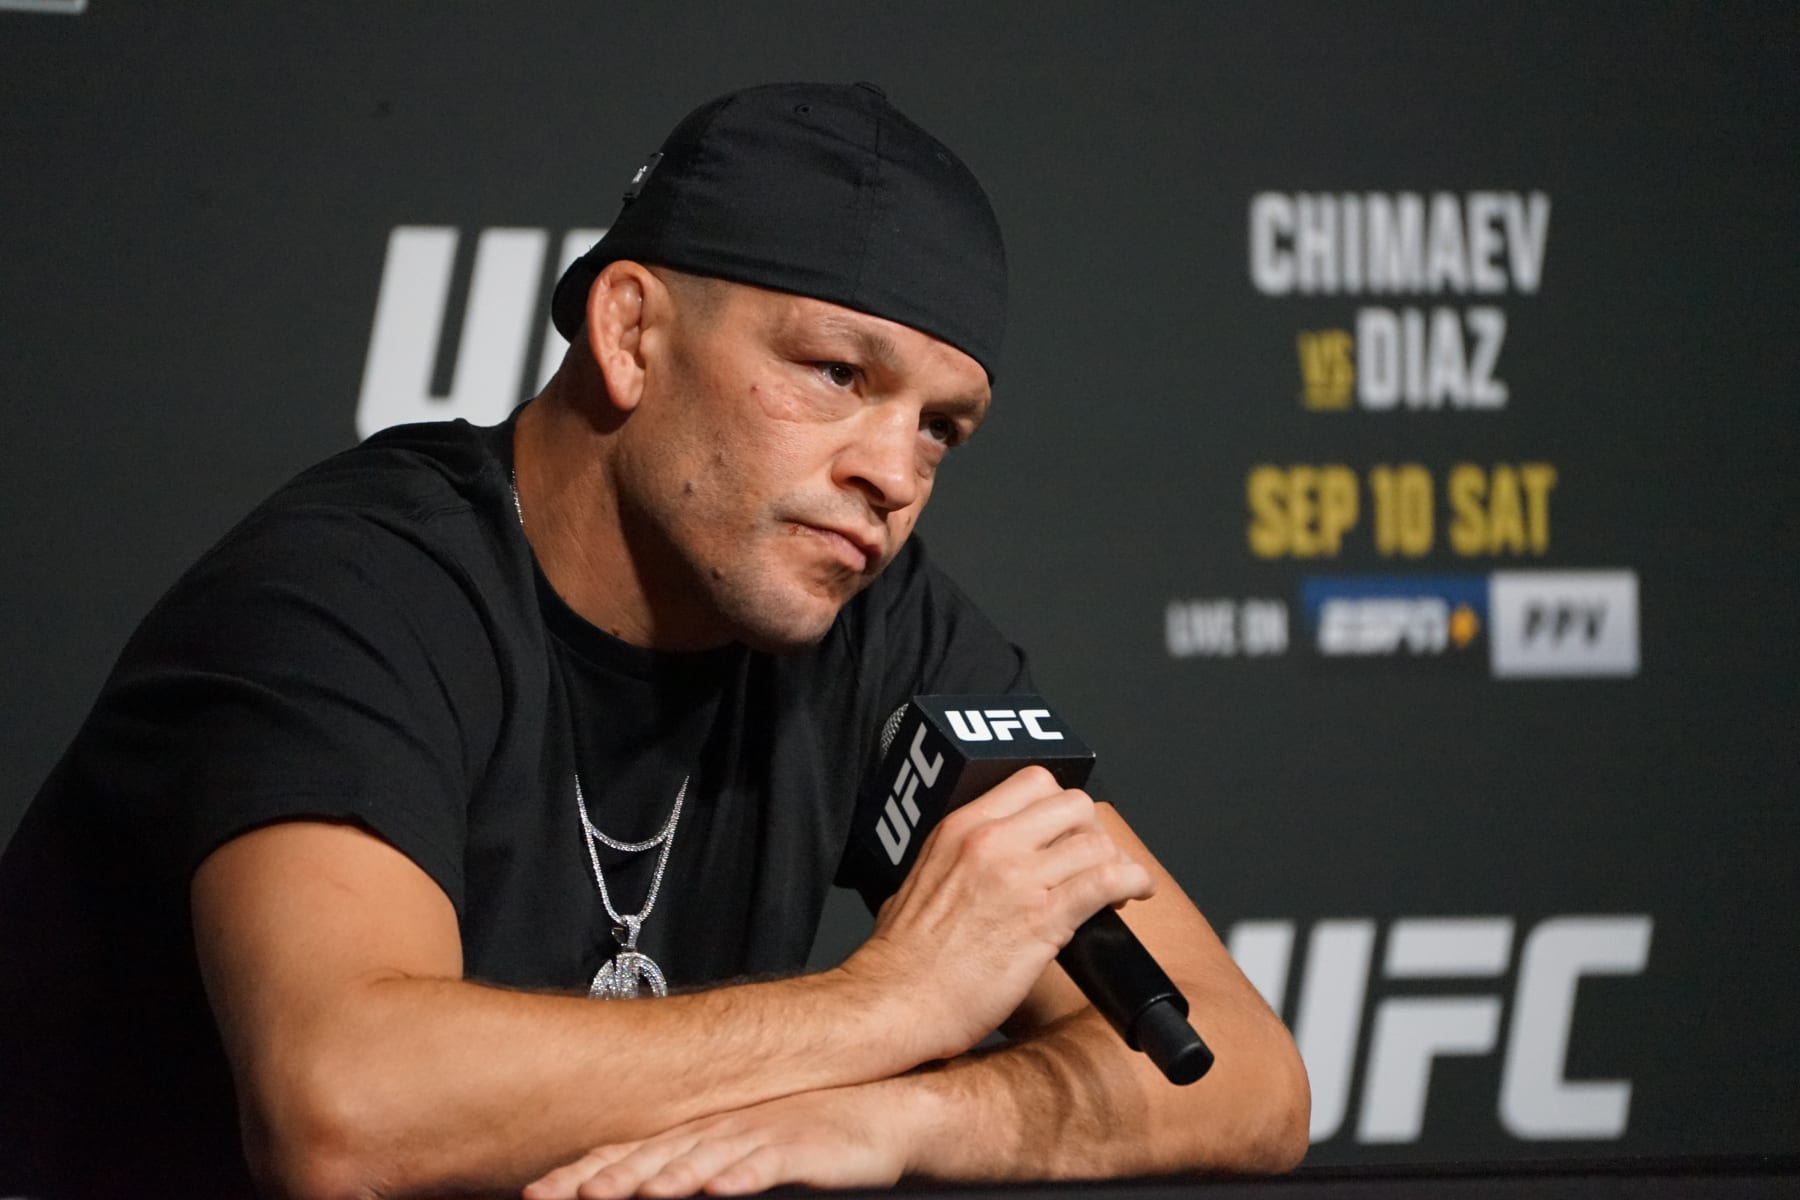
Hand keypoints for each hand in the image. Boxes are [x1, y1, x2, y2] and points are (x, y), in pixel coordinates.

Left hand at [521, 1084, 909, 1198]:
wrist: (878, 1117)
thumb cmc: (801, 1142)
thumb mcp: (733, 1158)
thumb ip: (683, 1171)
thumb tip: (638, 1188)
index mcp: (697, 1139)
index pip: (627, 1156)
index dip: (579, 1173)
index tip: (535, 1192)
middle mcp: (717, 1134)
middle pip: (652, 1158)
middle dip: (604, 1178)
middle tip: (560, 1195)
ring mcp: (757, 1138)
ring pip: (702, 1159)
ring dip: (666, 1176)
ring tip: (635, 1194)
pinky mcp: (799, 1149)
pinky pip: (766, 1163)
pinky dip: (742, 1174)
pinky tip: (722, 1186)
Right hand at [842, 766, 1155, 1062]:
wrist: (896, 1002)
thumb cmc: (903, 957)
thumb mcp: (918, 881)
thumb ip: (954, 861)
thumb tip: (975, 868)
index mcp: (960, 828)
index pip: (1034, 782)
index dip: (1061, 807)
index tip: (1067, 832)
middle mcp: (991, 843)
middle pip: (1073, 804)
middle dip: (1092, 831)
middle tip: (1091, 861)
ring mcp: (1019, 878)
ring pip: (1096, 841)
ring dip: (1115, 861)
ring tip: (1117, 886)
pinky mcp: (1042, 918)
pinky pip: (1107, 880)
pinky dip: (1134, 881)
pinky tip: (1136, 893)